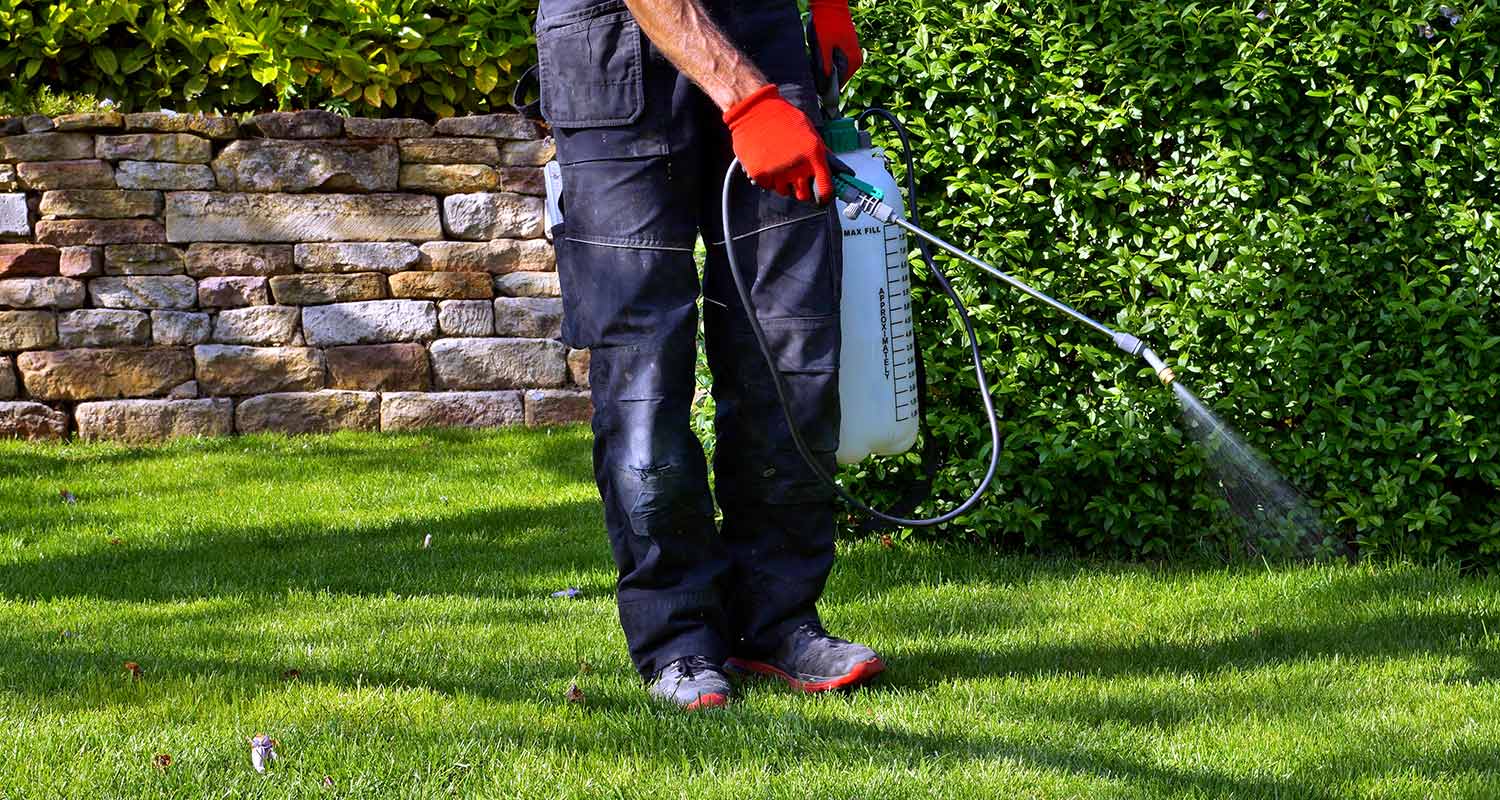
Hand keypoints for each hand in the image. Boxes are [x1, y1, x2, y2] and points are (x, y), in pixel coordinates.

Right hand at [724, 84, 833, 203]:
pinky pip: (768, 186)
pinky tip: (767, 162)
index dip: (824, 197)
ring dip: (784, 184)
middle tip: (798, 181)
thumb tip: (834, 171)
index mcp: (814, 154)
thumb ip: (820, 153)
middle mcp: (797, 166)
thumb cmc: (783, 117)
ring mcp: (777, 171)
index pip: (825, 188)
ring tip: (780, 166)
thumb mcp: (809, 132)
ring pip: (785, 192)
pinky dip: (768, 178)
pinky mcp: (760, 173)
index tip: (822, 199)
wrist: (754, 109)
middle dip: (802, 191)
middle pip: (804, 196)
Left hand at [808, 0, 861, 88]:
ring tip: (818, 56)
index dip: (826, 87)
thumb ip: (824, 67)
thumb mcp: (823, 47)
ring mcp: (851, 53)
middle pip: (838, 76)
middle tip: (814, 68)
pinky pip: (835, 60)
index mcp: (853, 62)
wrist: (830, 3)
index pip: (840, 84)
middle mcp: (856, 59)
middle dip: (825, 75)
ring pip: (836, 68)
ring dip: (825, 67)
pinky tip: (819, 51)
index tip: (815, 86)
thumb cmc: (827, 23)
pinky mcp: (846, 47)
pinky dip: (827, 59)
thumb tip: (823, 85)